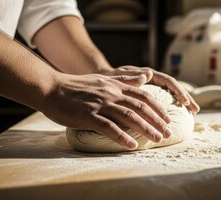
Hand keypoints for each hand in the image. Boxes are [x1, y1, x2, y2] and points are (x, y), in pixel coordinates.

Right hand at [43, 73, 172, 149]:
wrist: (51, 88)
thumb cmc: (76, 86)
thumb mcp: (104, 79)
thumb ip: (125, 79)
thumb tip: (146, 76)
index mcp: (116, 86)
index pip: (143, 96)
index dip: (157, 107)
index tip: (168, 118)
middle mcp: (111, 94)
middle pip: (140, 107)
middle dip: (157, 120)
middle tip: (168, 132)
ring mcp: (100, 104)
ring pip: (129, 117)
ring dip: (145, 129)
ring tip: (157, 139)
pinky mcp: (88, 115)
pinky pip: (108, 127)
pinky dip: (121, 136)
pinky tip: (131, 145)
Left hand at [101, 66, 199, 113]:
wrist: (100, 81)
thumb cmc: (108, 79)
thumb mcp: (117, 77)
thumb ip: (130, 76)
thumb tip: (147, 74)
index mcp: (147, 74)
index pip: (168, 81)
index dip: (178, 90)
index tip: (185, 101)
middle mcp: (152, 80)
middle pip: (173, 88)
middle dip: (185, 98)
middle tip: (195, 110)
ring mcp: (151, 88)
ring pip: (170, 95)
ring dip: (182, 103)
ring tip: (193, 114)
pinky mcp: (148, 97)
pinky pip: (163, 102)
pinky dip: (170, 109)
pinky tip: (175, 119)